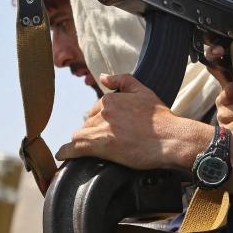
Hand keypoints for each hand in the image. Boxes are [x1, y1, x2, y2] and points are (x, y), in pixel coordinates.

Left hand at [55, 73, 210, 170]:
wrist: (170, 139)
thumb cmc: (160, 119)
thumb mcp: (144, 91)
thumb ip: (122, 80)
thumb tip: (103, 77)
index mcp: (110, 99)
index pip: (97, 110)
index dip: (105, 121)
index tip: (115, 130)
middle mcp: (101, 112)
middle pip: (88, 123)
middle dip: (96, 131)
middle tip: (112, 141)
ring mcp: (98, 129)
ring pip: (81, 136)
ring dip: (85, 142)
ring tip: (95, 151)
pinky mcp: (98, 146)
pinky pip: (73, 148)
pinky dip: (67, 152)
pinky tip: (63, 155)